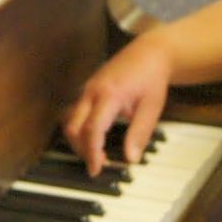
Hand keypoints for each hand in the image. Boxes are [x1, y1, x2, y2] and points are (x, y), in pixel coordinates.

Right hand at [61, 35, 173, 175]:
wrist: (150, 51)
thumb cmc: (152, 77)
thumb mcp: (151, 107)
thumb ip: (139, 133)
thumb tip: (131, 158)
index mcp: (109, 94)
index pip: (92, 129)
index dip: (92, 152)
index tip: (96, 169)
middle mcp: (93, 91)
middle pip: (73, 126)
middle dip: (82, 149)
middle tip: (98, 164)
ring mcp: (88, 89)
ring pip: (70, 120)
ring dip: (78, 140)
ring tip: (96, 154)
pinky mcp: (88, 90)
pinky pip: (75, 112)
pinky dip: (80, 129)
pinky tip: (95, 138)